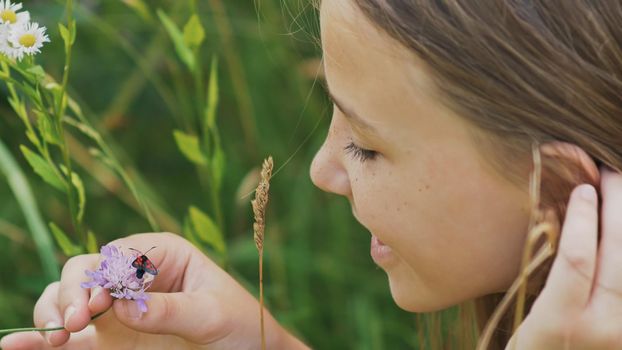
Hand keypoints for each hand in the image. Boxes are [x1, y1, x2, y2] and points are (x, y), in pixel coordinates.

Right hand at [0, 232, 306, 349]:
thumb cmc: (239, 325)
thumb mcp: (212, 314)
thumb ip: (169, 309)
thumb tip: (120, 307)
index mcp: (162, 255)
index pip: (118, 256)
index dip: (101, 276)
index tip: (99, 304)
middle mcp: (134, 278)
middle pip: (84, 274)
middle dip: (73, 293)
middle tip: (78, 322)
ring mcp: (119, 310)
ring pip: (69, 302)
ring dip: (55, 314)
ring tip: (57, 337)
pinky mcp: (112, 340)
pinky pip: (75, 338)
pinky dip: (45, 340)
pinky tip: (16, 346)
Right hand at [508, 168, 621, 348]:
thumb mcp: (531, 317)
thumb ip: (551, 276)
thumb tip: (565, 219)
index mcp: (561, 323)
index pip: (578, 260)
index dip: (584, 218)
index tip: (583, 188)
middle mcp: (604, 329)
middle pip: (620, 253)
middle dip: (617, 206)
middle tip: (611, 174)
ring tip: (619, 192)